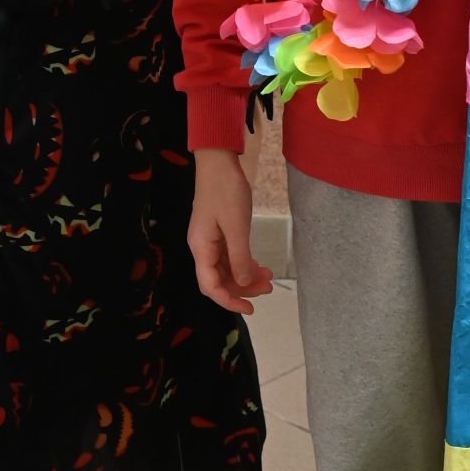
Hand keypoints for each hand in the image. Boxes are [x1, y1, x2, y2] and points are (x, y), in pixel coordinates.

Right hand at [188, 150, 273, 315]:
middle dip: (242, 288)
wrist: (219, 162)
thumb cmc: (226, 191)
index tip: (250, 308)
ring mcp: (210, 240)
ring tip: (268, 277)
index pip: (210, 285)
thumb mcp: (237, 225)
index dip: (229, 300)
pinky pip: (230, 256)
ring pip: (227, 269)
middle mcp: (202, 248)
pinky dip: (244, 263)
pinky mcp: (219, 233)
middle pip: (219, 279)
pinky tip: (260, 265)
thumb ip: (240, 257)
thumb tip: (243, 284)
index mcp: (201, 248)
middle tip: (268, 288)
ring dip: (245, 276)